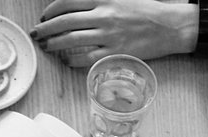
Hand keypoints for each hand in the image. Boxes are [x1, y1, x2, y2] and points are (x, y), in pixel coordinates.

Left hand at [32, 0, 200, 64]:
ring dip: (54, 44)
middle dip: (46, 28)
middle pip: (64, 21)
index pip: (68, 1)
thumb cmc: (146, 10)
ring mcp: (108, 35)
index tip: (44, 16)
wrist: (169, 26)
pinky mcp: (113, 53)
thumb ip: (98, 0)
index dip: (51, 10)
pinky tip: (65, 60)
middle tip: (38, 33)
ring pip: (70, 40)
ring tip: (47, 47)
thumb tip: (75, 5)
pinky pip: (84, 58)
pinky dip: (70, 60)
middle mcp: (104, 15)